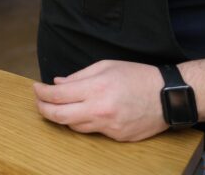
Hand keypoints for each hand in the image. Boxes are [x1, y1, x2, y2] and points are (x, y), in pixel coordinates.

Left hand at [33, 60, 167, 141]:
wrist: (168, 96)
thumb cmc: (137, 76)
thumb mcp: (106, 66)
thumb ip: (78, 76)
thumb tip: (57, 83)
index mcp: (96, 88)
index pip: (58, 95)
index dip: (41, 93)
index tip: (36, 89)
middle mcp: (99, 109)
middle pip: (59, 116)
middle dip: (43, 109)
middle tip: (39, 102)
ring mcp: (108, 126)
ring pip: (73, 127)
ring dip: (63, 117)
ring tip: (59, 106)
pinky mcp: (116, 137)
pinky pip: (92, 131)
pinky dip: (85, 122)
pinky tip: (86, 112)